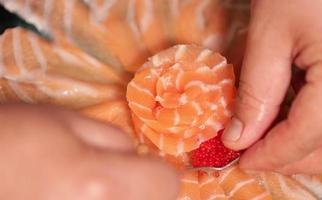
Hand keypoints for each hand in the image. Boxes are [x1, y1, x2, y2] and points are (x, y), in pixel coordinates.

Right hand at [0, 104, 178, 198]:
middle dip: (145, 191)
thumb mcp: (65, 123)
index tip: (143, 165)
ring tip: (96, 191)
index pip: (167, 185)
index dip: (158, 171)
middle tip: (119, 179)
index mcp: (101, 184)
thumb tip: (136, 156)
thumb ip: (114, 139)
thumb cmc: (11, 139)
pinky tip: (81, 197)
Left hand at [222, 0, 321, 173]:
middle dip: (290, 160)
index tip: (241, 159)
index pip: (304, 137)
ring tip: (273, 140)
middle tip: (255, 156)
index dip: (269, 156)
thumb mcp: (268, 36)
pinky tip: (300, 120)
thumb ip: (255, 94)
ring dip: (311, 149)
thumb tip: (239, 139)